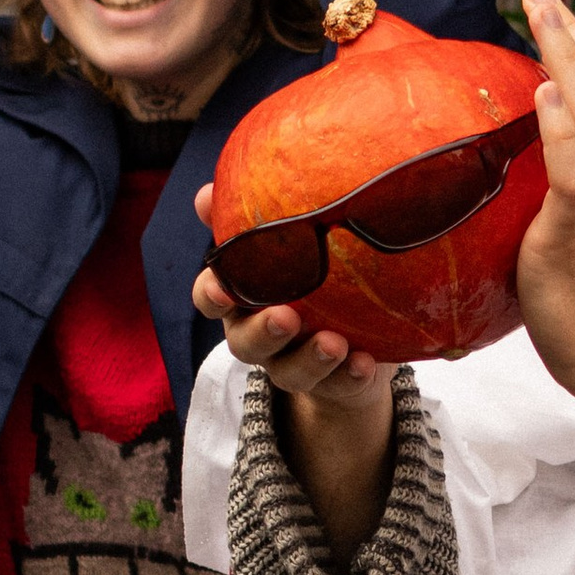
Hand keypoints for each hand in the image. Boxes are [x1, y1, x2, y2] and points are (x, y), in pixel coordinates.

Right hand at [194, 179, 394, 557]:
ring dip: (310, 359)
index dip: (212, 294)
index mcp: (245, 298)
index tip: (224, 287)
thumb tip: (207, 188)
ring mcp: (296, 364)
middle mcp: (262, 335)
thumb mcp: (295, 239)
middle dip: (263, 332)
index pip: (212, 297)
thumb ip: (259, 214)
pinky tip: (367, 362)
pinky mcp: (334, 385)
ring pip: (289, 372)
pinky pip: (339, 386)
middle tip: (286, 317)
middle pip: (244, 343)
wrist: (359, 337)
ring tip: (334, 343)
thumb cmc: (318, 273)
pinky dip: (350, 375)